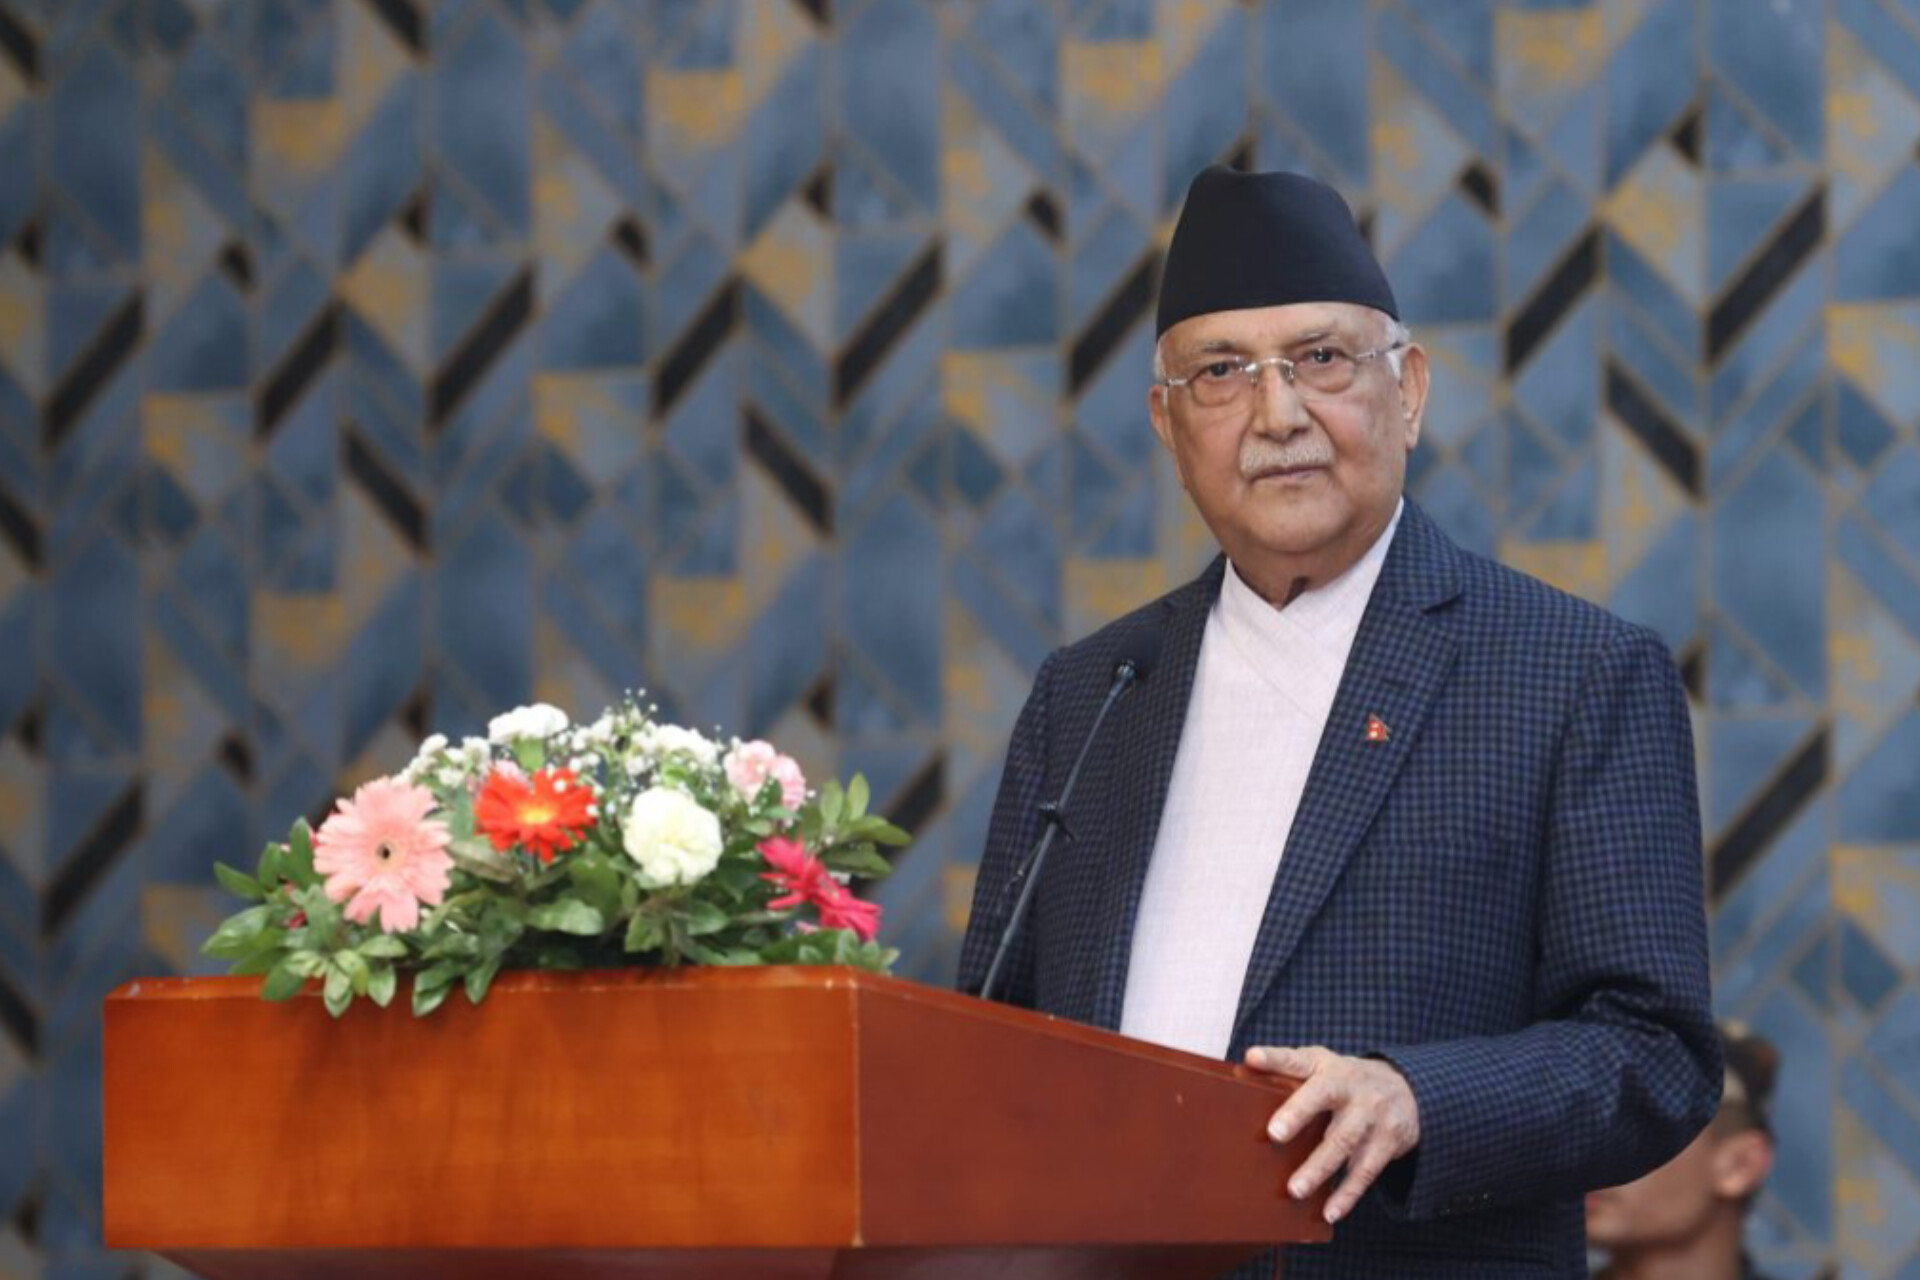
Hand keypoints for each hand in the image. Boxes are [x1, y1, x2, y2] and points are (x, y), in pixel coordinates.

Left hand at [1247, 1044, 1420, 1224]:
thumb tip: (1246, 1065)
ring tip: (1295, 1190)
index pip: (1298, 1059)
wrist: (1406, 1090)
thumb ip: (1287, 1068)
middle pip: (1323, 1098)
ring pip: (1343, 1142)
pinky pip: (1365, 1172)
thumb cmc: (1346, 1081)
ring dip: (1319, 1168)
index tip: (1252, 1059)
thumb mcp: (1321, 1066)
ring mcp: (1371, 1115)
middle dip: (1298, 1115)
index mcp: (1327, 1067)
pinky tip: (1330, 1211)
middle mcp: (1350, 1087)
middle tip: (1274, 1134)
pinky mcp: (1387, 1143)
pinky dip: (1347, 1194)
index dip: (1274, 1059)